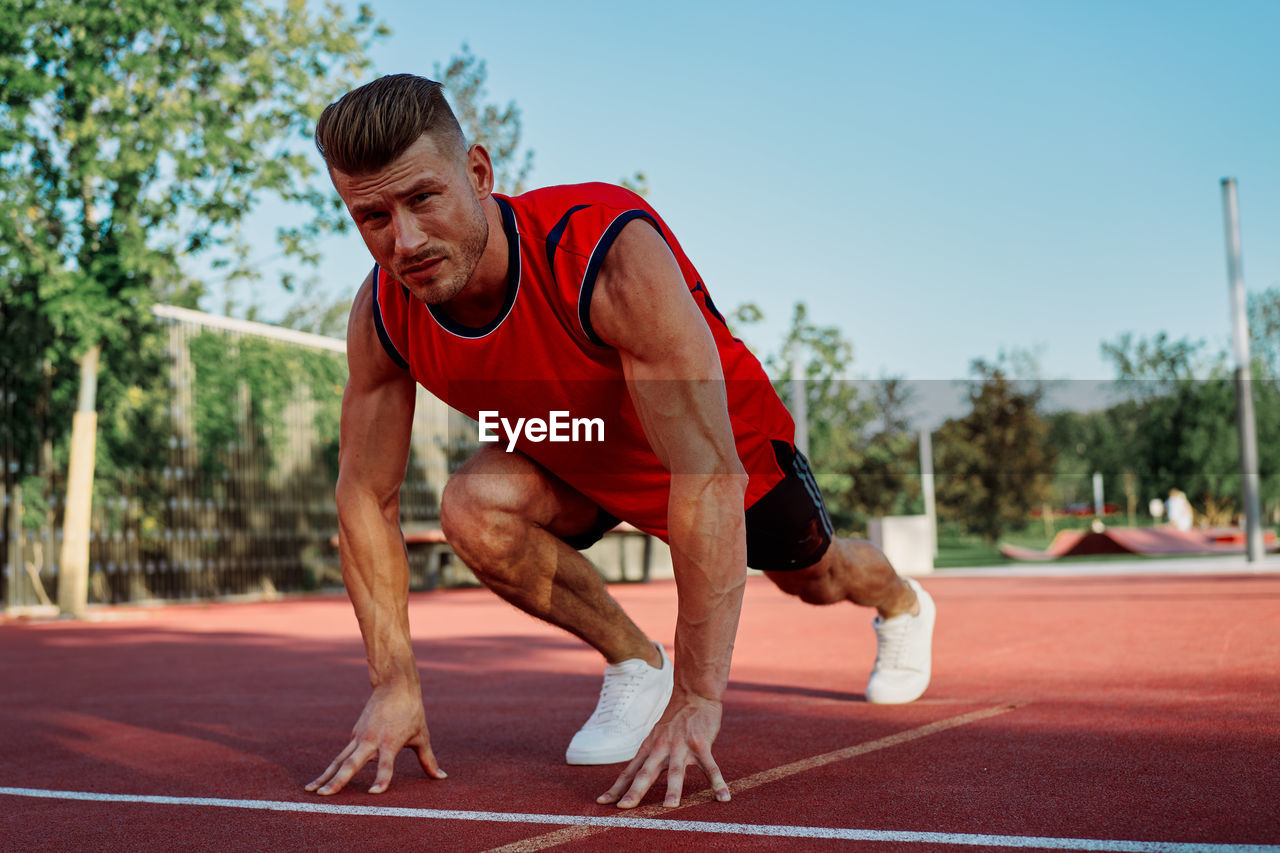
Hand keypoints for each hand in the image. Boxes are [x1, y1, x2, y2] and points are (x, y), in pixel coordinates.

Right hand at [306, 682, 445, 794]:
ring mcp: (359, 738)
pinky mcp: (354, 736)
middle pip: (352, 763)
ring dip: (326, 776)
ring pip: (340, 760)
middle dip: (339, 780)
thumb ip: (428, 760)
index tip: (374, 793)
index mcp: (390, 742)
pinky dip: (330, 768)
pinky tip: (319, 781)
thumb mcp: (422, 736)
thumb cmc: (411, 712)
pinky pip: (340, 755)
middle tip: (325, 795)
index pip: (386, 764)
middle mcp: (371, 740)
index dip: (382, 778)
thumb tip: (441, 777)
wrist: (394, 685)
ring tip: (312, 792)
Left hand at [597, 693, 729, 808]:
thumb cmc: (675, 720)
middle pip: (646, 773)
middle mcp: (662, 748)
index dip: (617, 787)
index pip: (629, 771)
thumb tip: (636, 776)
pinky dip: (717, 783)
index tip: (602, 803)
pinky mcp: (701, 744)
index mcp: (649, 748)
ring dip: (673, 788)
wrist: (694, 694)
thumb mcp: (656, 736)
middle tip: (625, 808)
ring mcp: (682, 745)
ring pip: (676, 770)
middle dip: (635, 791)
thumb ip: (649, 756)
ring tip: (670, 806)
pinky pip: (710, 767)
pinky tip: (723, 797)